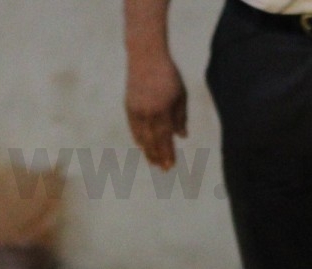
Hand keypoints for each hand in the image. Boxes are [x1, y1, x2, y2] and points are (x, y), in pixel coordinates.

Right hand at [125, 51, 187, 170]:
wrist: (145, 57)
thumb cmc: (168, 74)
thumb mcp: (180, 94)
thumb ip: (181, 116)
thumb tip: (182, 136)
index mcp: (162, 110)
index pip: (165, 138)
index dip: (168, 153)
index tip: (171, 165)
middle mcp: (147, 113)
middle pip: (152, 141)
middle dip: (158, 157)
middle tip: (163, 169)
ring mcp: (136, 111)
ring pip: (141, 137)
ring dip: (148, 151)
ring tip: (153, 162)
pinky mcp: (129, 107)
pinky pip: (134, 128)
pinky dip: (139, 139)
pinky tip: (143, 146)